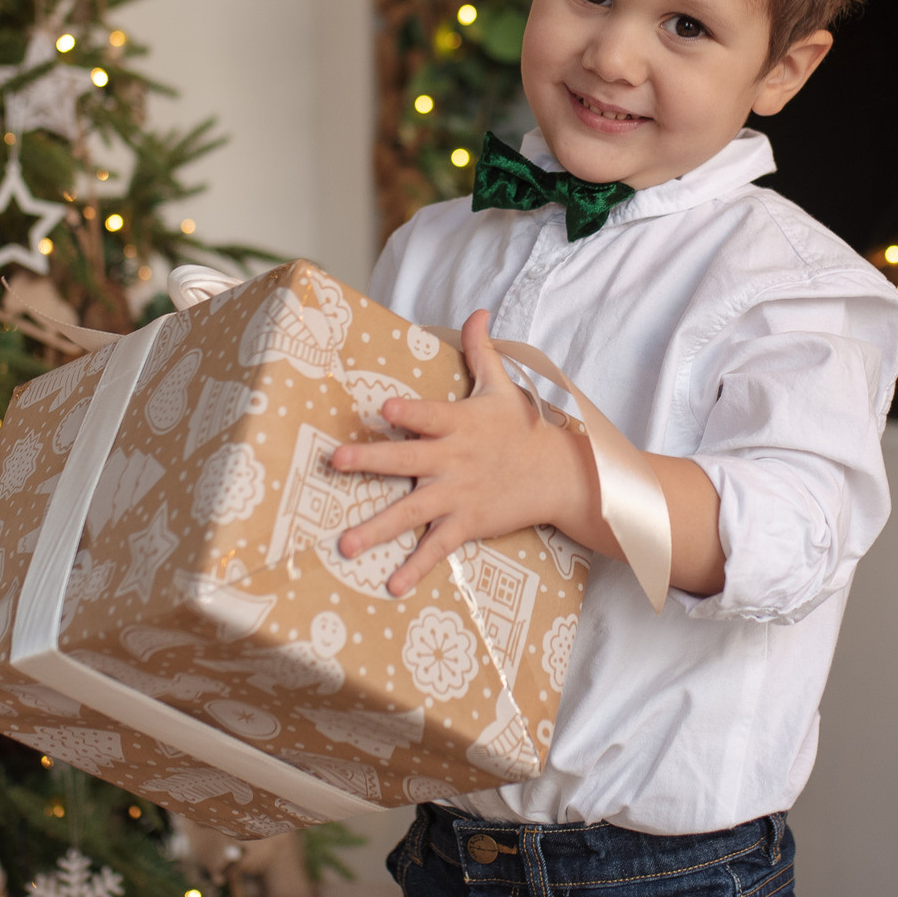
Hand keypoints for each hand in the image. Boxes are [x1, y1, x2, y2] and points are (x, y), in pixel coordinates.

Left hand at [329, 310, 600, 595]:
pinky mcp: (467, 523)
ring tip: (345, 544)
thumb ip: (481, 350)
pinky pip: (437, 548)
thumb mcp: (503, 385)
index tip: (383, 410)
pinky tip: (391, 585)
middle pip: (407, 460)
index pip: (428, 415)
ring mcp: (458, 495)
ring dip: (377, 528)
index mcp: (459, 424)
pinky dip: (416, 568)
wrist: (561, 474)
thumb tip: (478, 311)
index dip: (408, 413)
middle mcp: (453, 460)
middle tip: (336, 461)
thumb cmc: (524, 426)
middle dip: (371, 461)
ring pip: (412, 512)